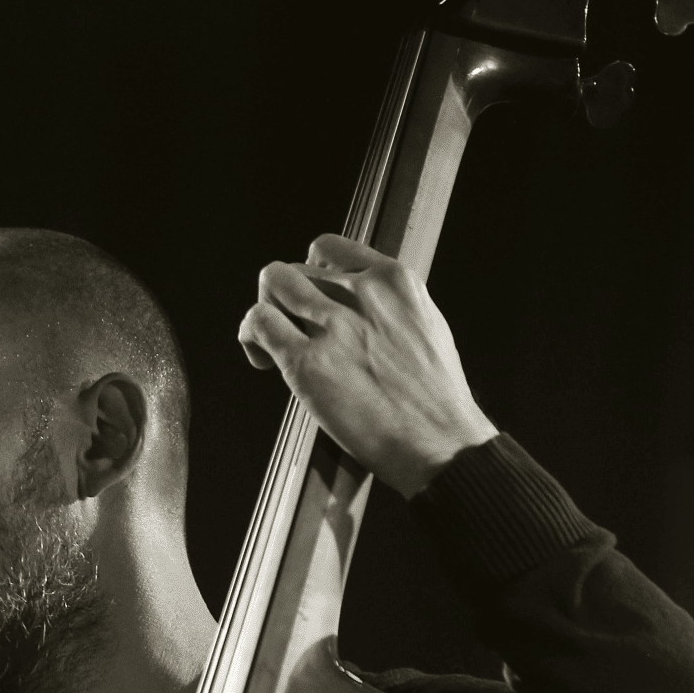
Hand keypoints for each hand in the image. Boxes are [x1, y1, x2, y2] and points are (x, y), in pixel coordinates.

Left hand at [238, 234, 497, 498]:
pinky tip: (265, 359)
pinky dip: (252, 336)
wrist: (442, 443)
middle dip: (285, 298)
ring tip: (275, 343)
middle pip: (295, 269)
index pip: (328, 249)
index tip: (311, 298)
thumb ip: (387, 304)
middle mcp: (362, 294)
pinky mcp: (307, 363)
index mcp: (394, 281)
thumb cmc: (436, 397)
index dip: (310, 273)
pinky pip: (259, 323)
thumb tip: (352, 300)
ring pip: (272, 283)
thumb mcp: (425, 324)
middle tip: (290, 329)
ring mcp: (334, 326)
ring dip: (266, 311)